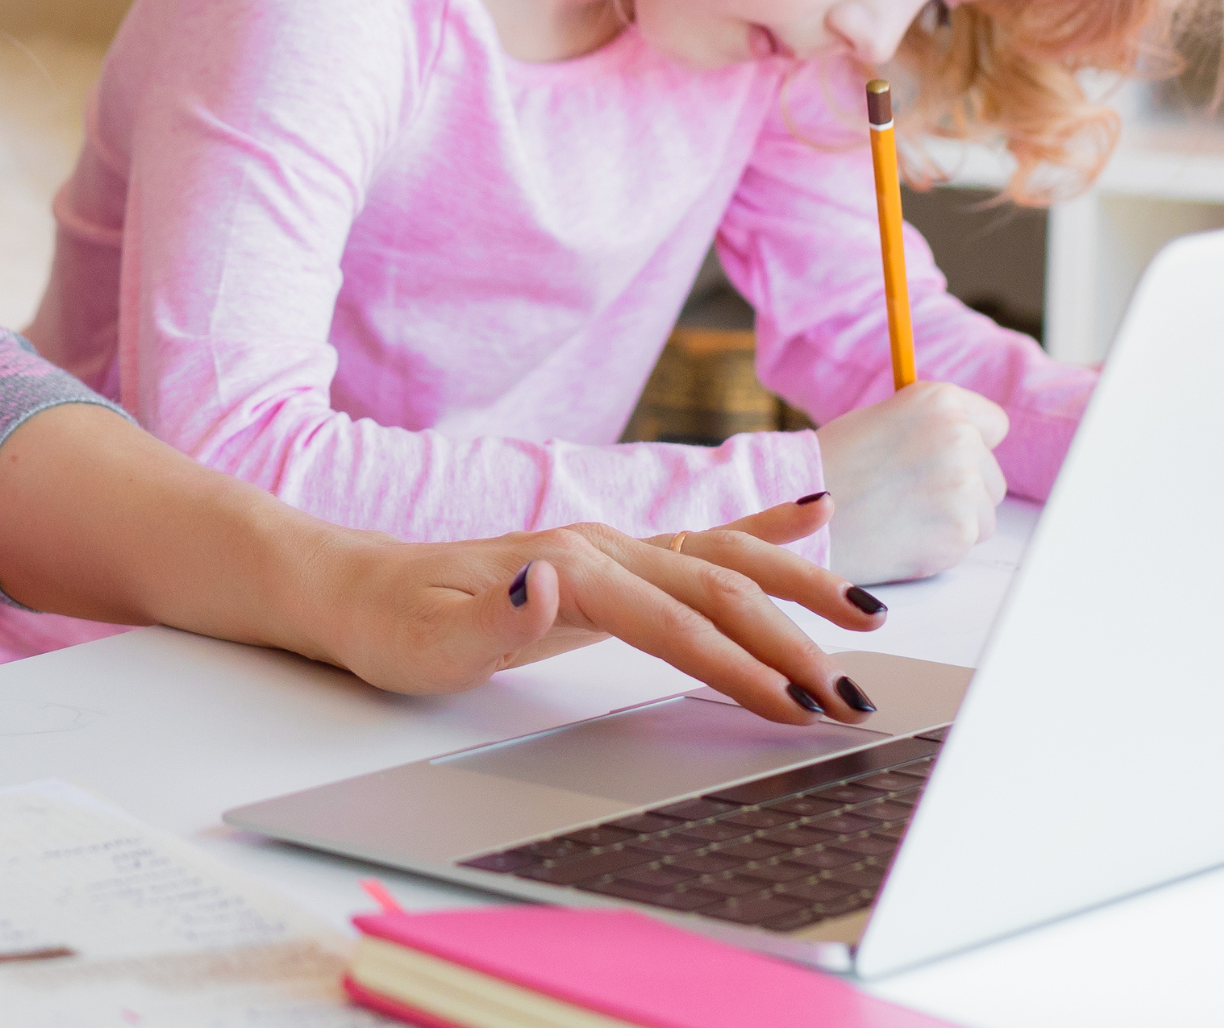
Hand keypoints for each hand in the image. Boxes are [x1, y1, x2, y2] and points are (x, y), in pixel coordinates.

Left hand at [288, 499, 891, 727]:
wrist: (355, 589)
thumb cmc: (391, 624)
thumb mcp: (427, 641)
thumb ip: (497, 617)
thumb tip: (553, 584)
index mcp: (570, 568)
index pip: (676, 622)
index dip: (737, 665)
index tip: (792, 707)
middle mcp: (601, 548)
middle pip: (720, 588)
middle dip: (793, 639)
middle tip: (853, 695)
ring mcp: (611, 549)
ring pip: (726, 559)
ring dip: (800, 588)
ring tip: (868, 615)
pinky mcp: (613, 562)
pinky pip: (704, 540)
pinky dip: (764, 530)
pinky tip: (812, 516)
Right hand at [808, 379, 1008, 581]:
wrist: (798, 519)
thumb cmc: (832, 467)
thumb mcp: (881, 419)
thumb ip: (930, 426)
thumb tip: (973, 439)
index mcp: (941, 401)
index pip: (994, 424)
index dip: (971, 444)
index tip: (945, 460)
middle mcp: (961, 438)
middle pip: (992, 473)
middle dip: (963, 488)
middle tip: (911, 496)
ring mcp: (964, 487)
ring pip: (985, 512)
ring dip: (956, 519)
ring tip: (904, 516)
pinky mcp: (960, 533)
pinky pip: (968, 542)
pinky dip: (941, 546)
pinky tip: (903, 537)